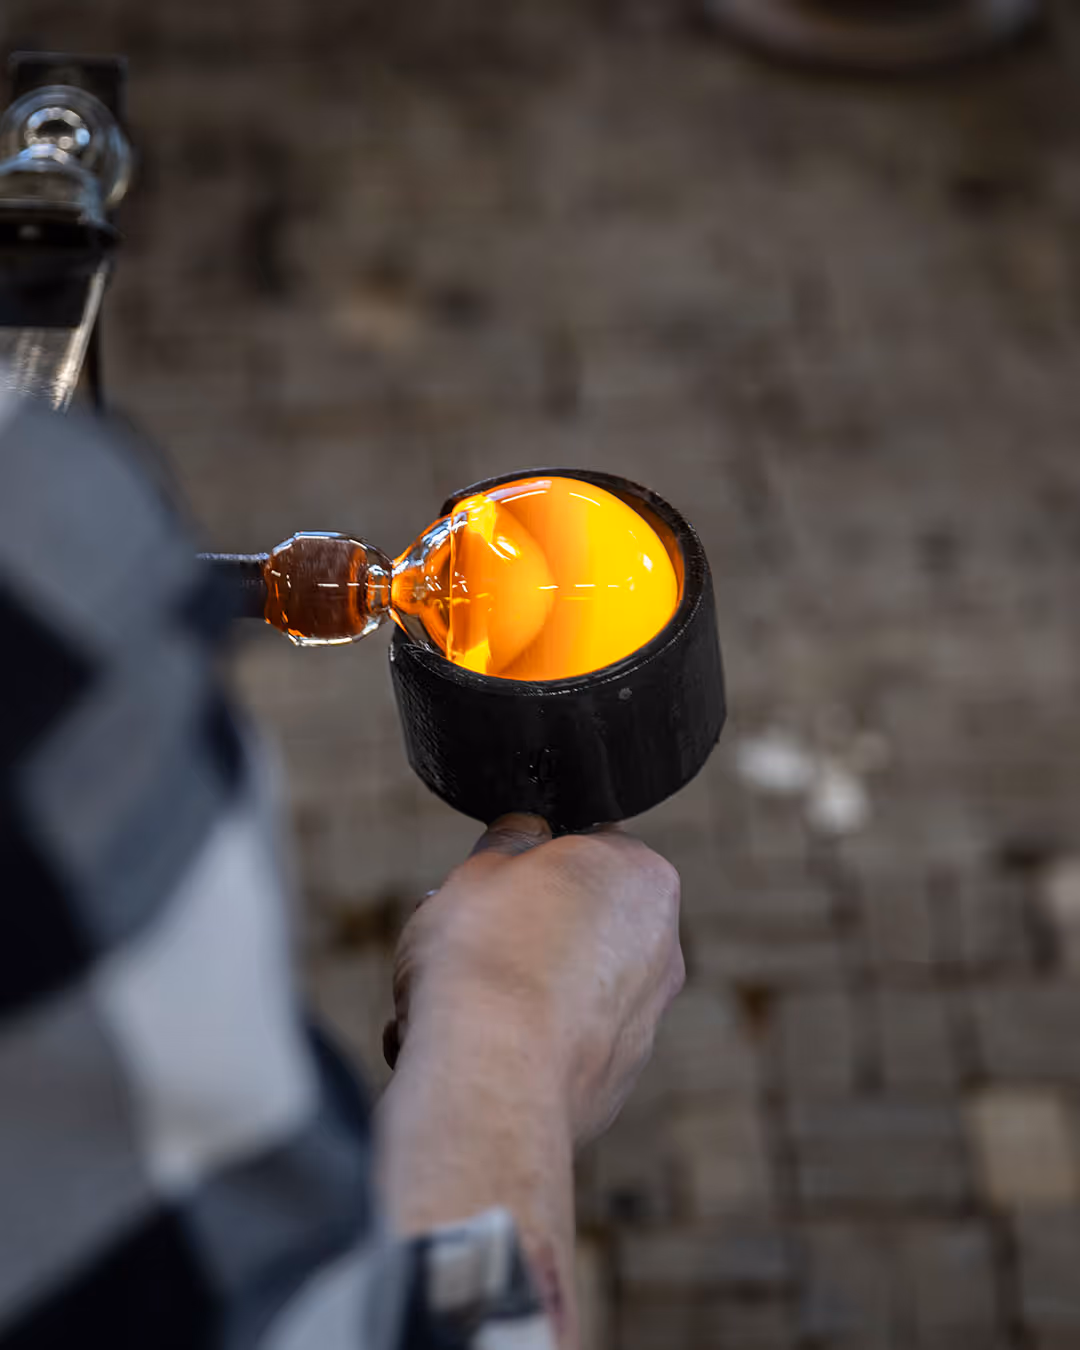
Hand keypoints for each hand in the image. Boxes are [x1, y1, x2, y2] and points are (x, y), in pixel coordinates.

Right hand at [388, 814, 683, 1145]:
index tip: (493, 880)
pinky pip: (562, 1042)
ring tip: (449, 1002)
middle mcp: (663, 946)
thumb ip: (511, 841)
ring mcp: (645, 1020)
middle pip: (581, 919)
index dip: (534, 860)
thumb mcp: (482, 866)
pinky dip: (525, 1042)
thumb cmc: (485, 957)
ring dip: (517, 988)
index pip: (592, 845)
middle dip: (526, 928)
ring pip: (567, 985)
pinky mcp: (616, 1080)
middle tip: (465, 938)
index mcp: (642, 876)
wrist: (492, 1079)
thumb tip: (525, 832)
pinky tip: (473, 1048)